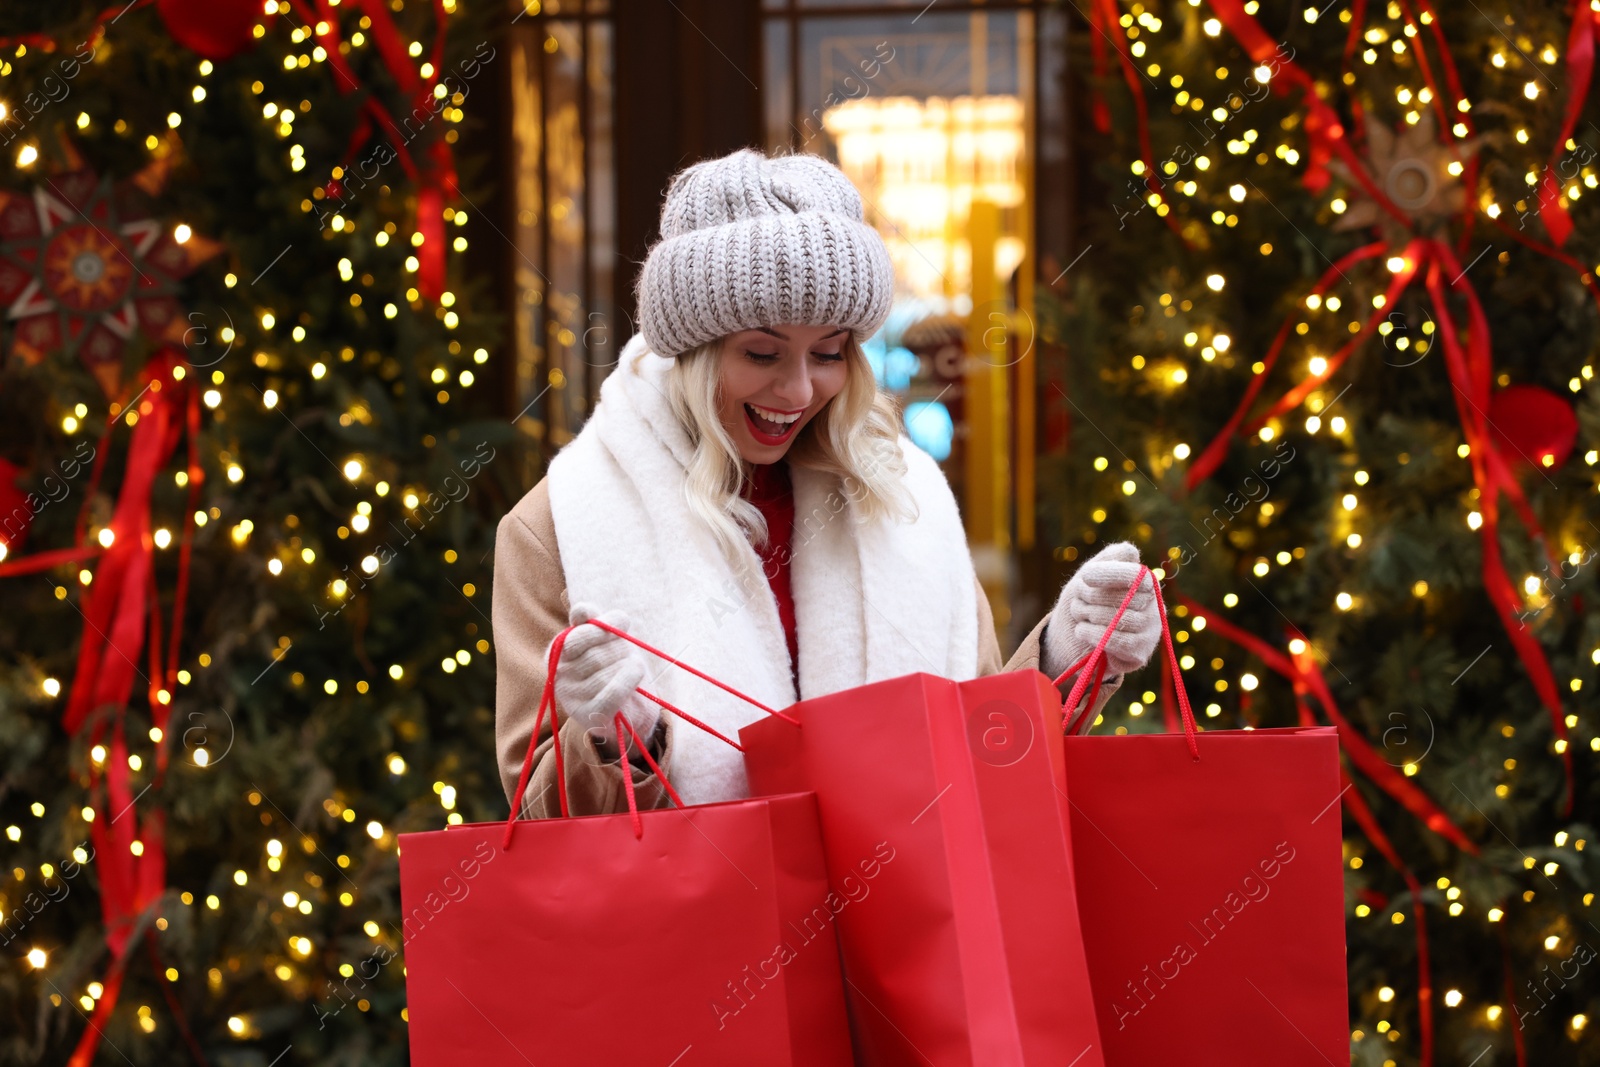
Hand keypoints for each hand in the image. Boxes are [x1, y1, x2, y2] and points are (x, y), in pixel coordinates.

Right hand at [553, 603, 661, 745]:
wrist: (628, 704)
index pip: (576, 636)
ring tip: (631, 666)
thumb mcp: (604, 638)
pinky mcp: (589, 717)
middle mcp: (559, 677)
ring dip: (627, 664)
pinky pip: (611, 693)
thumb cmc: (613, 664)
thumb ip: (593, 620)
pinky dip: (628, 679)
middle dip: (619, 647)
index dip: (603, 626)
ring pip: (606, 673)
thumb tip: (583, 610)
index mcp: (556, 653)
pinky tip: (637, 671)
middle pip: (595, 654)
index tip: (623, 621)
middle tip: (627, 649)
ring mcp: (571, 699)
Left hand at [1043, 542, 1160, 679]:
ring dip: (1089, 615)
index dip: (1111, 574)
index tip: (1085, 575)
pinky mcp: (1140, 653)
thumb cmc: (1085, 600)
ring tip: (1079, 614)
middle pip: (1125, 598)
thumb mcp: (1092, 574)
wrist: (1072, 637)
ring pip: (1119, 620)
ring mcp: (1150, 630)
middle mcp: (1153, 605)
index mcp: (1145, 582)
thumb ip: (1111, 558)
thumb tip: (1132, 553)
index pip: (1136, 575)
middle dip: (1092, 597)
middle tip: (1078, 599)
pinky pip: (1118, 641)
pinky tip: (1081, 630)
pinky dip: (1094, 634)